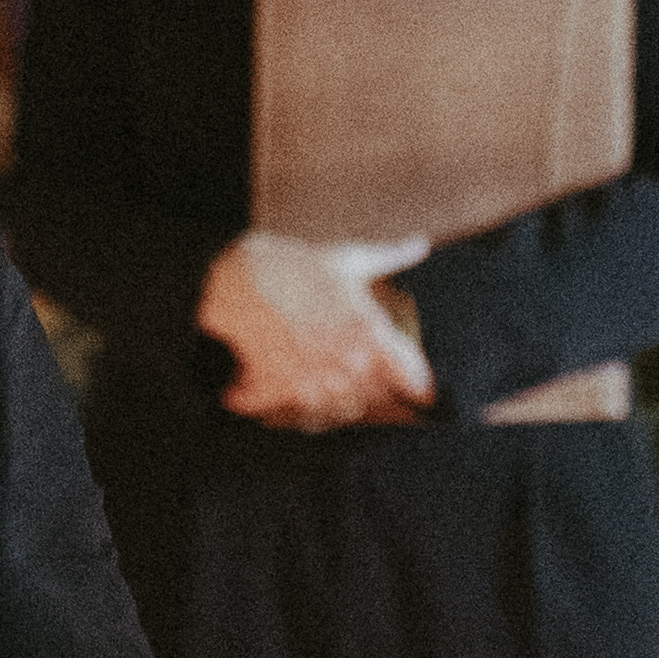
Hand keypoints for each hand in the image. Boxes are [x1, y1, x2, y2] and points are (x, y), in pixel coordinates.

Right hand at [202, 235, 440, 429]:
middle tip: (348, 371)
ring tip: (317, 377)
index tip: (422, 391)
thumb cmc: (293, 265)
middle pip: (375, 395)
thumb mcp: (346, 259)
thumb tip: (418, 244)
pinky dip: (293, 401)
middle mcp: (348, 360)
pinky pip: (299, 413)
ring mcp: (316, 379)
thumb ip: (389, 256)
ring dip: (334, 398)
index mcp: (371, 330)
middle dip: (367, 386)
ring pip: (341, 410)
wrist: (237, 278)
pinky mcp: (285, 392)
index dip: (419, 384)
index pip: (412, 374)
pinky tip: (283, 381)